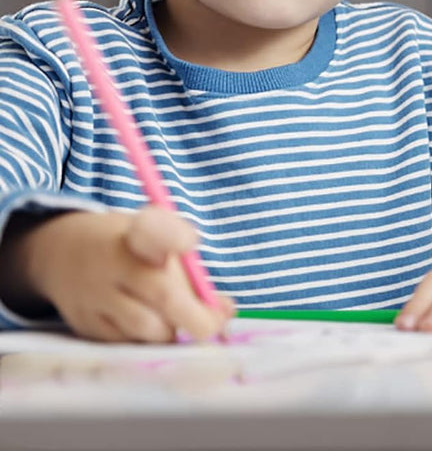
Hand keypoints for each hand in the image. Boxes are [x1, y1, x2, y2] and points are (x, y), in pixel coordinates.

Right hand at [7, 208, 232, 342]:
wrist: (64, 252)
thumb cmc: (130, 248)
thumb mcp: (157, 237)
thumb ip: (191, 268)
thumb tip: (225, 310)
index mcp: (138, 232)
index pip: (155, 229)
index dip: (174, 235)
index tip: (190, 243)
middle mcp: (113, 263)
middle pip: (161, 292)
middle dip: (196, 316)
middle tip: (214, 325)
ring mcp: (95, 296)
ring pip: (146, 328)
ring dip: (171, 331)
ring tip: (175, 321)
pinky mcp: (84, 324)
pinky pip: (126, 344)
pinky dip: (146, 342)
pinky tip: (148, 328)